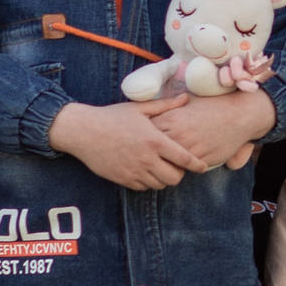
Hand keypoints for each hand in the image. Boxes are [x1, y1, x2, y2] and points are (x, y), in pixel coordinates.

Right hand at [48, 99, 207, 190]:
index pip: (184, 159)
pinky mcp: (122, 179)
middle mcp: (146, 159)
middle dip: (180, 174)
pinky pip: (143, 188)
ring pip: (159, 185)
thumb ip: (166, 105)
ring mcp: (134, 171)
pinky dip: (148, 182)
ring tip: (162, 169)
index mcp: (155, 141)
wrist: (83, 131)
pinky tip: (147, 172)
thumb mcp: (140, 108)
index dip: (197, 165)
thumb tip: (186, 97)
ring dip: (163, 179)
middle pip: (174, 177)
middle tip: (178, 167)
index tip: (202, 166)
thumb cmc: (112, 117)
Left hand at [146, 87, 277, 173]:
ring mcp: (188, 147)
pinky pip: (183, 169)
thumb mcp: (187, 102)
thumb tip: (151, 116)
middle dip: (149, 153)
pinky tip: (179, 166)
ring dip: (163, 164)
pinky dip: (179, 169)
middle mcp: (176, 133)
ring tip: (161, 164)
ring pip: (166, 162)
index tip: (142, 140)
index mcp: (170, 118)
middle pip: (152, 150)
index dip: (143, 137)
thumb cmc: (212, 106)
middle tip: (148, 156)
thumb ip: (168, 110)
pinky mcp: (200, 159)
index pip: (145, 132)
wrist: (238, 114)